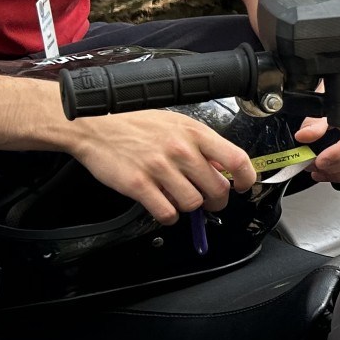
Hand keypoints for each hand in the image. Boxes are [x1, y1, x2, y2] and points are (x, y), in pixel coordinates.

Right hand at [63, 109, 253, 223]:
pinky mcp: (139, 185)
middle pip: (216, 189)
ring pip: (193, 204)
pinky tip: (163, 206)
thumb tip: (221, 166)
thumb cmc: (135, 124)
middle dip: (215, 201)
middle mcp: (181, 150)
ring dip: (188, 208)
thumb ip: (199, 144)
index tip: (241, 186)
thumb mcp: (175, 123)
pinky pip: (167, 213)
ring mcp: (159, 168)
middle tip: (207, 201)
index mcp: (194, 133)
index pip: (236, 159)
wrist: (94, 126)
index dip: (245, 178)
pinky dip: (168, 216)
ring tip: (178, 199)